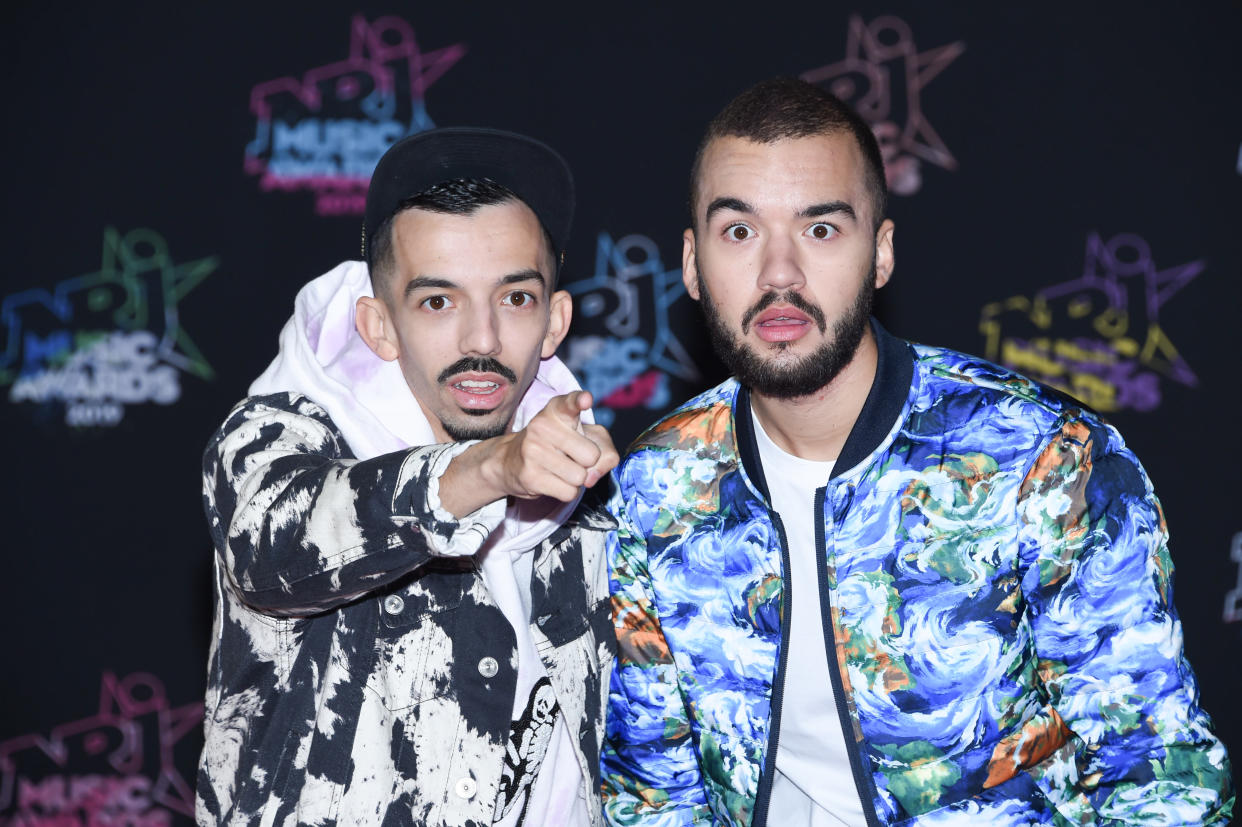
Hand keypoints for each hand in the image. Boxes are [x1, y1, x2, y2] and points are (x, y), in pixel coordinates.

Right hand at [486, 390, 618, 501]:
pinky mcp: (530, 476)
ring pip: (580, 477)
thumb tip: (591, 477)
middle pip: (592, 455)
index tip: (585, 400)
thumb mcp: (588, 438)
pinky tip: (553, 480)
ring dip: (576, 479)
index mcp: (558, 411)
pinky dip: (567, 491)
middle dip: (588, 463)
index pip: (570, 403)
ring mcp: (533, 451)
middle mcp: (542, 426)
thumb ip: (606, 452)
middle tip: (571, 456)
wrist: (513, 462)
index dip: (579, 401)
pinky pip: (569, 493)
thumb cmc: (559, 446)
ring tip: (561, 468)